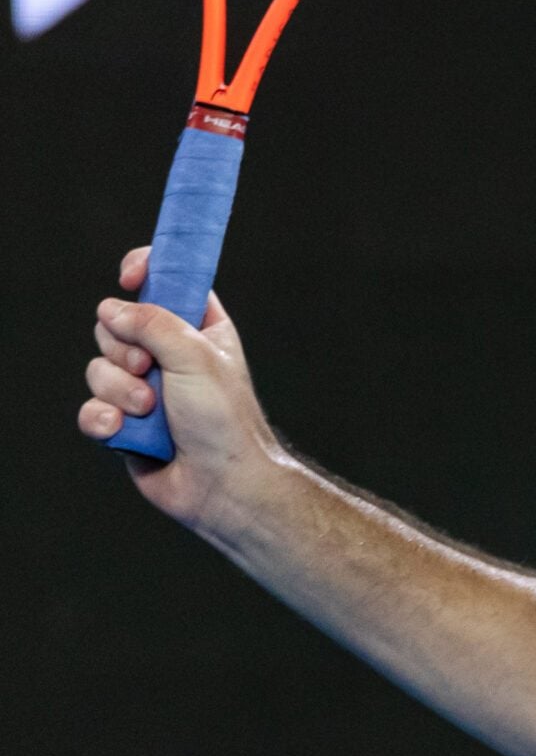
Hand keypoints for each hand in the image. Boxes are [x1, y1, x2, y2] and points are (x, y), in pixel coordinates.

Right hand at [80, 246, 287, 532]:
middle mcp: (169, 354)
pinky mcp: (124, 422)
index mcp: (199, 328)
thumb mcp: (196, 356)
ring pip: (98, 368)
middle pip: (116, 326)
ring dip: (118, 390)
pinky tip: (122, 431)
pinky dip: (103, 418)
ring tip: (149, 410)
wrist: (219, 483)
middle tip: (148, 369)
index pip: (166, 282)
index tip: (130, 276)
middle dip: (124, 348)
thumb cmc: (224, 419)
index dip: (144, 272)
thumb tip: (111, 308)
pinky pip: (90, 407)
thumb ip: (153, 324)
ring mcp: (144, 388)